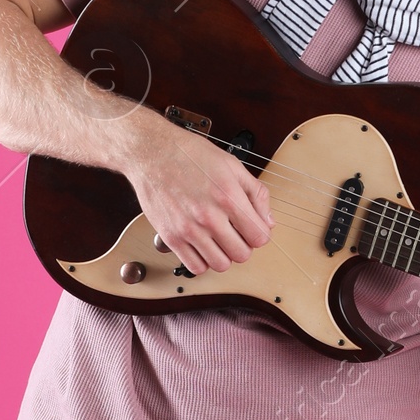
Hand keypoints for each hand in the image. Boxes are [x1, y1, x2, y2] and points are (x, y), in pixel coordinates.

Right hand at [114, 111, 271, 275]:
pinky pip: (195, 267)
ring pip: (220, 265)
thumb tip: (268, 222)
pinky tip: (202, 245)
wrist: (151, 152)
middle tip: (235, 233)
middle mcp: (208, 216)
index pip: (259, 237)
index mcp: (228, 196)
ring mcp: (188, 229)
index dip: (260, 234)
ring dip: (224, 255)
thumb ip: (256, 194)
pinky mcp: (170, 237)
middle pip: (242, 255)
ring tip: (218, 240)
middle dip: (243, 245)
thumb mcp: (232, 165)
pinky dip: (202, 261)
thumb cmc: (190, 155)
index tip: (253, 228)